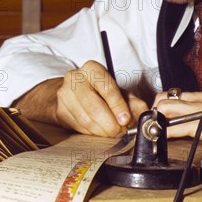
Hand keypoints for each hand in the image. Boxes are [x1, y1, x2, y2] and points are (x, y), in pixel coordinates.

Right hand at [15, 60, 147, 137]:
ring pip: (86, 119)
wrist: (72, 92)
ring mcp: (65, 94)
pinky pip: (79, 127)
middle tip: (120, 131)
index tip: (126, 120)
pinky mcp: (60, 110)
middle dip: (110, 123)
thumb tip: (142, 113)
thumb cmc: (97, 90)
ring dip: (102, 131)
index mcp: (92, 69)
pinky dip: (92, 133)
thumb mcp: (117, 90)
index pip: (107, 88)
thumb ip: (132, 101)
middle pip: (95, 106)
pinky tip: (99, 131)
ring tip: (112, 132)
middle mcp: (75, 78)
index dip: (118, 106)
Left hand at [153, 90, 201, 144]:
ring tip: (155, 129)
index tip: (156, 115)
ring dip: (157, 119)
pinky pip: (176, 126)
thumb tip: (189, 120)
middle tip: (153, 122)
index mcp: (201, 95)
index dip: (161, 105)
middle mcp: (197, 98)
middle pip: (164, 97)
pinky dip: (166, 131)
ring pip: (166, 107)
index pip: (173, 95)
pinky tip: (163, 136)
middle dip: (154, 110)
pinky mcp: (201, 123)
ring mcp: (198, 109)